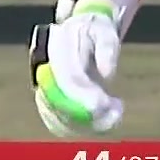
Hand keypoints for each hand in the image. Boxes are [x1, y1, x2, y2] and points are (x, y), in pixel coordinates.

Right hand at [30, 0, 124, 135]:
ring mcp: (43, 87)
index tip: (105, 105)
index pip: (68, 77)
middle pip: (60, 101)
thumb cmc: (95, 31)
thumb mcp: (105, 31)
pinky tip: (102, 122)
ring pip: (57, 117)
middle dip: (87, 115)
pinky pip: (57, 124)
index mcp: (58, 48)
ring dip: (86, 125)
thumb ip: (107, 49)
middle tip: (116, 115)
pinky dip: (80, 129)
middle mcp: (45, 69)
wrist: (78, 31)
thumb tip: (107, 75)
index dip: (84, 95)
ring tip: (115, 115)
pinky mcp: (47, 101)